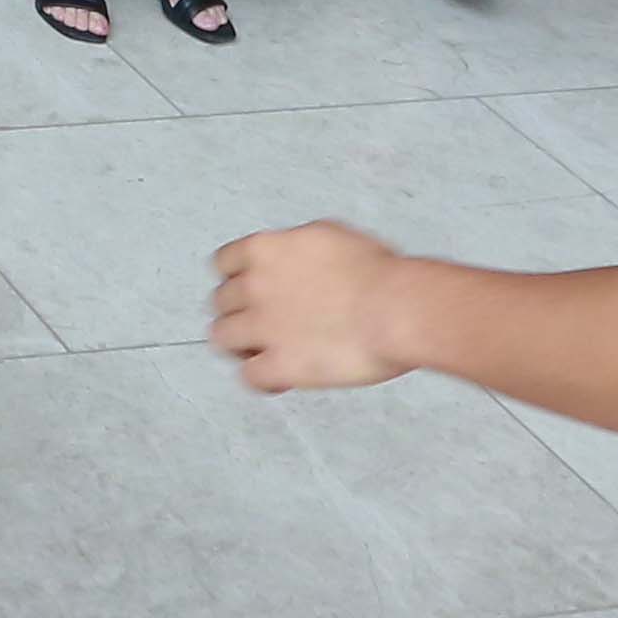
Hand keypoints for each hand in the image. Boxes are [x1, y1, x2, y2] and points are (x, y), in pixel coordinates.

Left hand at [209, 220, 414, 392]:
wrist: (396, 308)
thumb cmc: (379, 273)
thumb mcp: (330, 237)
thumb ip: (297, 249)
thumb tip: (294, 258)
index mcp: (265, 250)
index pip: (223, 263)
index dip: (235, 278)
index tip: (247, 288)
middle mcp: (254, 286)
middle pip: (220, 302)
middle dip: (239, 312)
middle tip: (260, 323)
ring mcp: (262, 327)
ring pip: (221, 338)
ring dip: (240, 346)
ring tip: (262, 352)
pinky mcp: (279, 364)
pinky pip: (249, 377)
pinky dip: (262, 380)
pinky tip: (280, 379)